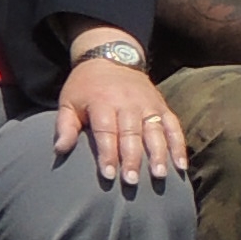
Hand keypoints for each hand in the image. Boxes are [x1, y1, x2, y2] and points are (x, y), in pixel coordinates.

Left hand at [56, 51, 188, 189]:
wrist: (110, 57)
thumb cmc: (86, 87)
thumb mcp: (69, 101)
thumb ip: (65, 125)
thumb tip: (59, 150)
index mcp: (103, 102)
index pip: (106, 131)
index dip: (108, 154)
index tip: (108, 175)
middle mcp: (128, 103)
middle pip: (131, 133)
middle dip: (132, 159)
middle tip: (132, 182)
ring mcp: (148, 104)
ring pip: (155, 131)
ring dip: (158, 154)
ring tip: (159, 176)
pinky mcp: (162, 106)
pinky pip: (173, 126)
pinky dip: (179, 145)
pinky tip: (181, 166)